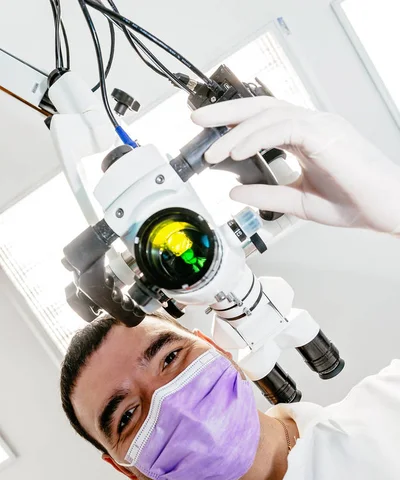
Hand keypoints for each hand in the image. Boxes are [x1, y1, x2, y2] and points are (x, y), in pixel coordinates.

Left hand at [192, 97, 399, 233]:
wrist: (386, 209)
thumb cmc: (354, 202)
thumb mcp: (299, 201)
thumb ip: (268, 194)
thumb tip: (234, 190)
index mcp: (306, 138)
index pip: (263, 122)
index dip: (234, 125)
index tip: (210, 135)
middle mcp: (311, 125)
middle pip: (260, 107)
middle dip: (225, 112)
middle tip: (196, 118)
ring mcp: (319, 125)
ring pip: (268, 113)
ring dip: (235, 130)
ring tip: (213, 151)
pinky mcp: (324, 132)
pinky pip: (282, 126)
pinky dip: (256, 136)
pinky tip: (236, 151)